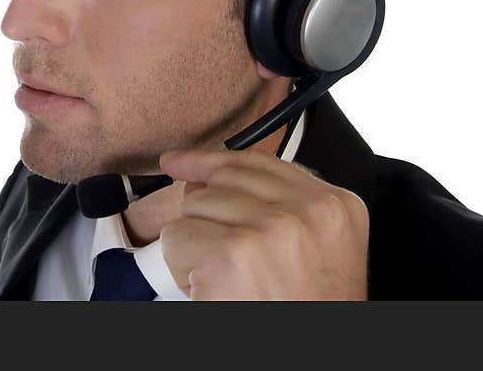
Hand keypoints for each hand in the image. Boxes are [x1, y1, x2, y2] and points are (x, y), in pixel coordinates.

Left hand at [157, 148, 368, 299]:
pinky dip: (181, 268)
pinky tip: (212, 291)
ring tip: (231, 283)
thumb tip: (199, 179)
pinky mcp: (235, 253)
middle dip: (209, 218)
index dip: (210, 161)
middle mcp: (310, 211)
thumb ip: (271, 207)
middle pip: (222, 182)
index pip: (258, 163)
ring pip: (195, 207)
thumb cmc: (305, 310)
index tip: (180, 162)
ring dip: (197, 247)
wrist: (315, 360)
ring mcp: (273, 229)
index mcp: (336, 207)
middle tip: (230, 263)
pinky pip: (177, 237)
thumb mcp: (313, 251)